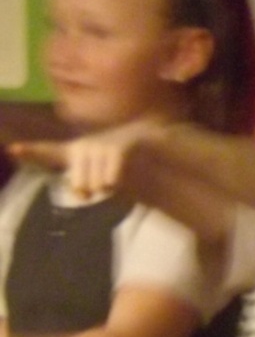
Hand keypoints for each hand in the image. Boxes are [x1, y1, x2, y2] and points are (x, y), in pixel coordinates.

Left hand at [10, 120, 160, 199]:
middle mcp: (85, 145)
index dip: (31, 151)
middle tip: (105, 183)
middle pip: (79, 185)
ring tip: (119, 175)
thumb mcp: (101, 177)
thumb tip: (82, 192)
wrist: (157, 144)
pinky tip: (117, 179)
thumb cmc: (126, 165)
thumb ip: (85, 186)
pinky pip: (110, 177)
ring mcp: (101, 144)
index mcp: (76, 152)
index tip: (12, 149)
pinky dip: (114, 181)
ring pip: (96, 184)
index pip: (50, 153)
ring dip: (108, 187)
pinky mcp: (120, 146)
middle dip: (91, 190)